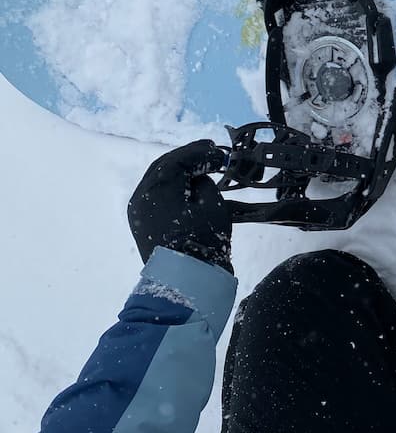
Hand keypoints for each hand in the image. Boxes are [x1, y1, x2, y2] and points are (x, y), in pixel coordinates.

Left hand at [127, 140, 231, 273]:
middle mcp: (141, 196)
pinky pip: (156, 196)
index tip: (219, 151)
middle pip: (163, 167)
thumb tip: (197, 179)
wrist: (186, 281)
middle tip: (209, 151)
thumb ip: (205, 184)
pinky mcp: (142, 224)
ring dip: (179, 172)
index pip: (178, 160)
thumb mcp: (213, 205)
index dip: (201, 153)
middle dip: (187, 158)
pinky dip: (172, 187)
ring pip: (157, 181)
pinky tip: (188, 187)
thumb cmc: (202, 241)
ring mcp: (138, 211)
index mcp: (156, 188)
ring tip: (201, 167)